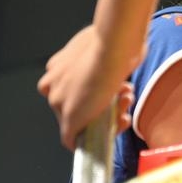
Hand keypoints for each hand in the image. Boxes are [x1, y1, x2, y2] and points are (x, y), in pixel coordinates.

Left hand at [37, 25, 142, 149]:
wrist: (113, 47)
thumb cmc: (117, 39)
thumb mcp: (108, 42)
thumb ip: (106, 51)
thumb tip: (128, 47)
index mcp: (58, 64)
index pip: (68, 85)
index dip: (91, 89)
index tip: (111, 86)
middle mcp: (53, 83)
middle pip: (73, 103)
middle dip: (101, 102)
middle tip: (126, 93)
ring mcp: (59, 101)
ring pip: (77, 119)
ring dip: (106, 116)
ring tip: (128, 102)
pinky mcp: (69, 118)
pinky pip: (71, 137)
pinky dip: (84, 142)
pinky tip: (105, 137)